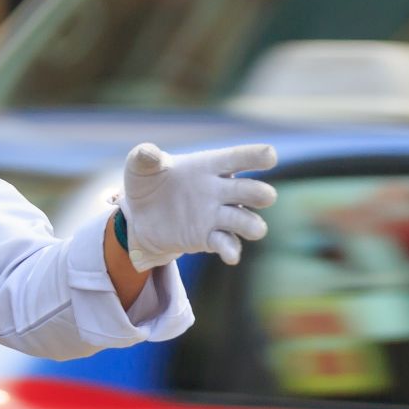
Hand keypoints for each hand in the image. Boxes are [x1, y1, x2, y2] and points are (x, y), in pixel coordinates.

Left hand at [119, 142, 277, 268]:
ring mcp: (217, 215)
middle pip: (252, 191)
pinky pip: (228, 244)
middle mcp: (220, 190)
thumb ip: (144, 157)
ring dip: (253, 225)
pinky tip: (230, 256)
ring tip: (253, 228)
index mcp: (209, 166)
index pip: (239, 158)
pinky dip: (231, 250)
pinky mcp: (209, 238)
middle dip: (260, 194)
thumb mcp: (140, 167)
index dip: (256, 156)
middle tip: (263, 197)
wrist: (139, 217)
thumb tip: (147, 152)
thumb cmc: (147, 184)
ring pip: (247, 220)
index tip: (269, 156)